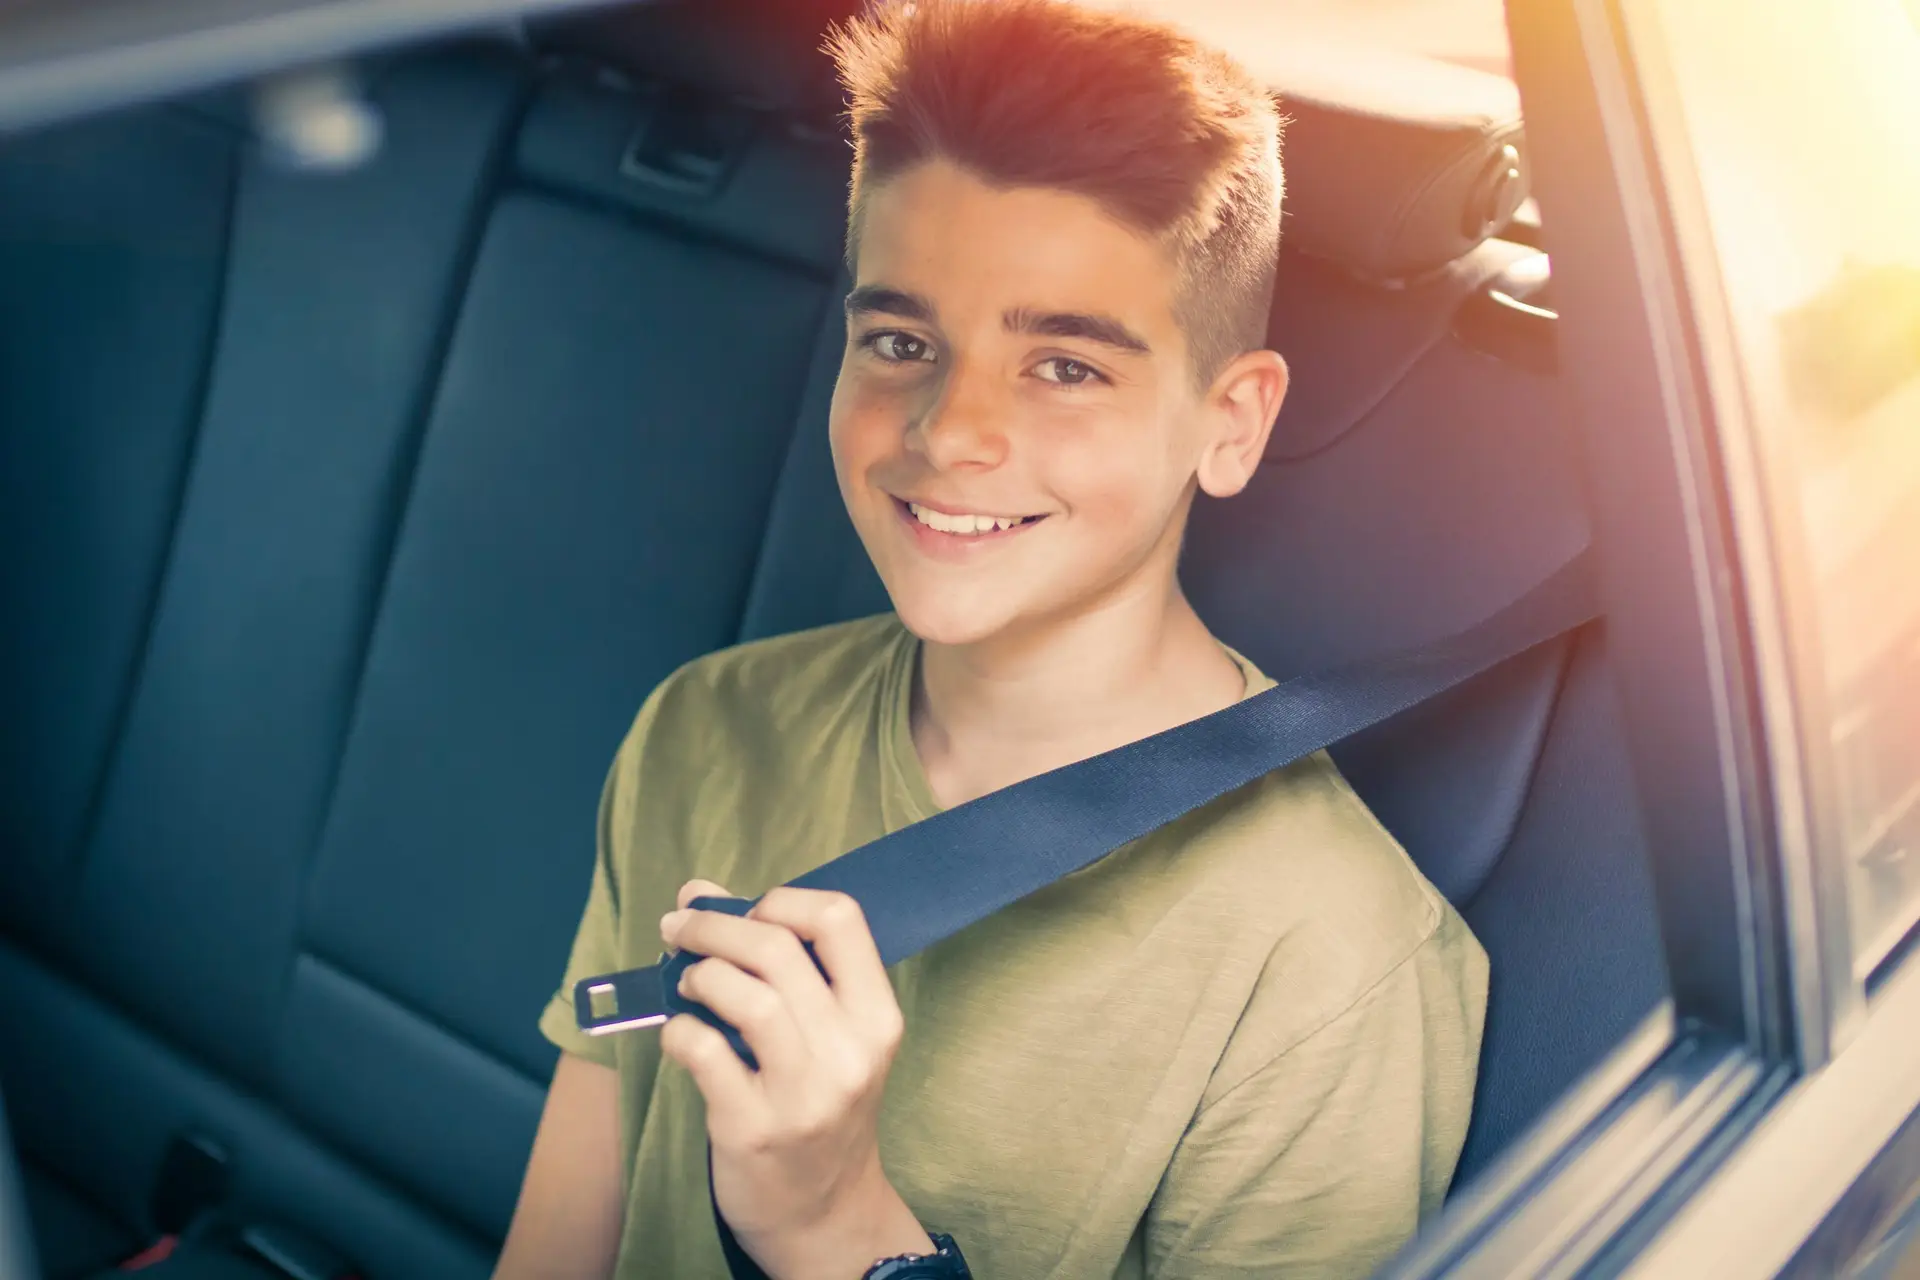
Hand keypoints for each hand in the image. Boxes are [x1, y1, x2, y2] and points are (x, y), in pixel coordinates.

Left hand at [660, 880, 934, 1279]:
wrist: (824, 1212)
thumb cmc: (821, 1106)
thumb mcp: (828, 1037)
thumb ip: (777, 964)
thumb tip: (697, 893)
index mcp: (876, 1017)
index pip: (840, 918)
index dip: (782, 900)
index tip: (748, 913)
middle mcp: (849, 1051)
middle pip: (778, 948)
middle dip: (715, 927)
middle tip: (680, 929)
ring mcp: (803, 1093)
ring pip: (746, 996)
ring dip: (699, 975)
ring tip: (685, 983)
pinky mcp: (753, 1127)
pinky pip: (703, 1051)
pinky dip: (679, 1030)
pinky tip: (680, 1034)